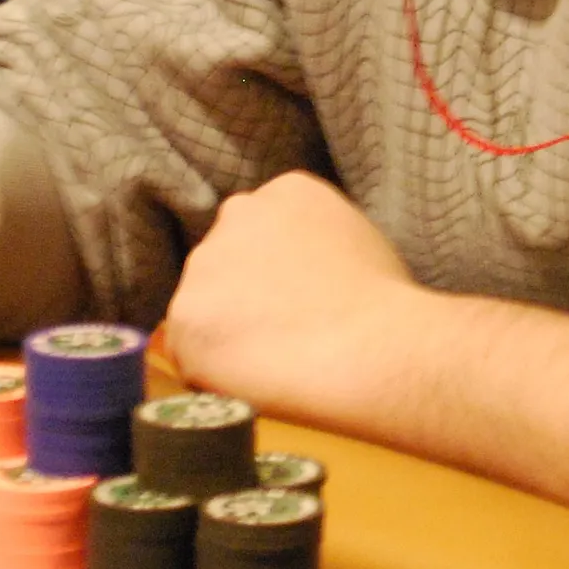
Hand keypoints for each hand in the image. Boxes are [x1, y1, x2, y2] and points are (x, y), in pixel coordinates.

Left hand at [165, 170, 416, 422]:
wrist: (369, 347)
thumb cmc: (383, 304)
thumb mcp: (357, 239)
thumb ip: (315, 239)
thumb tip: (302, 268)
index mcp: (286, 191)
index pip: (261, 229)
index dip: (275, 271)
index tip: (296, 299)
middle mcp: (238, 213)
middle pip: (225, 260)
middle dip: (243, 294)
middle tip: (279, 331)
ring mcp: (205, 262)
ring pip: (203, 306)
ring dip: (225, 332)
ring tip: (272, 359)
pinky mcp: (184, 314)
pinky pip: (190, 351)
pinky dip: (212, 370)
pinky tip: (254, 377)